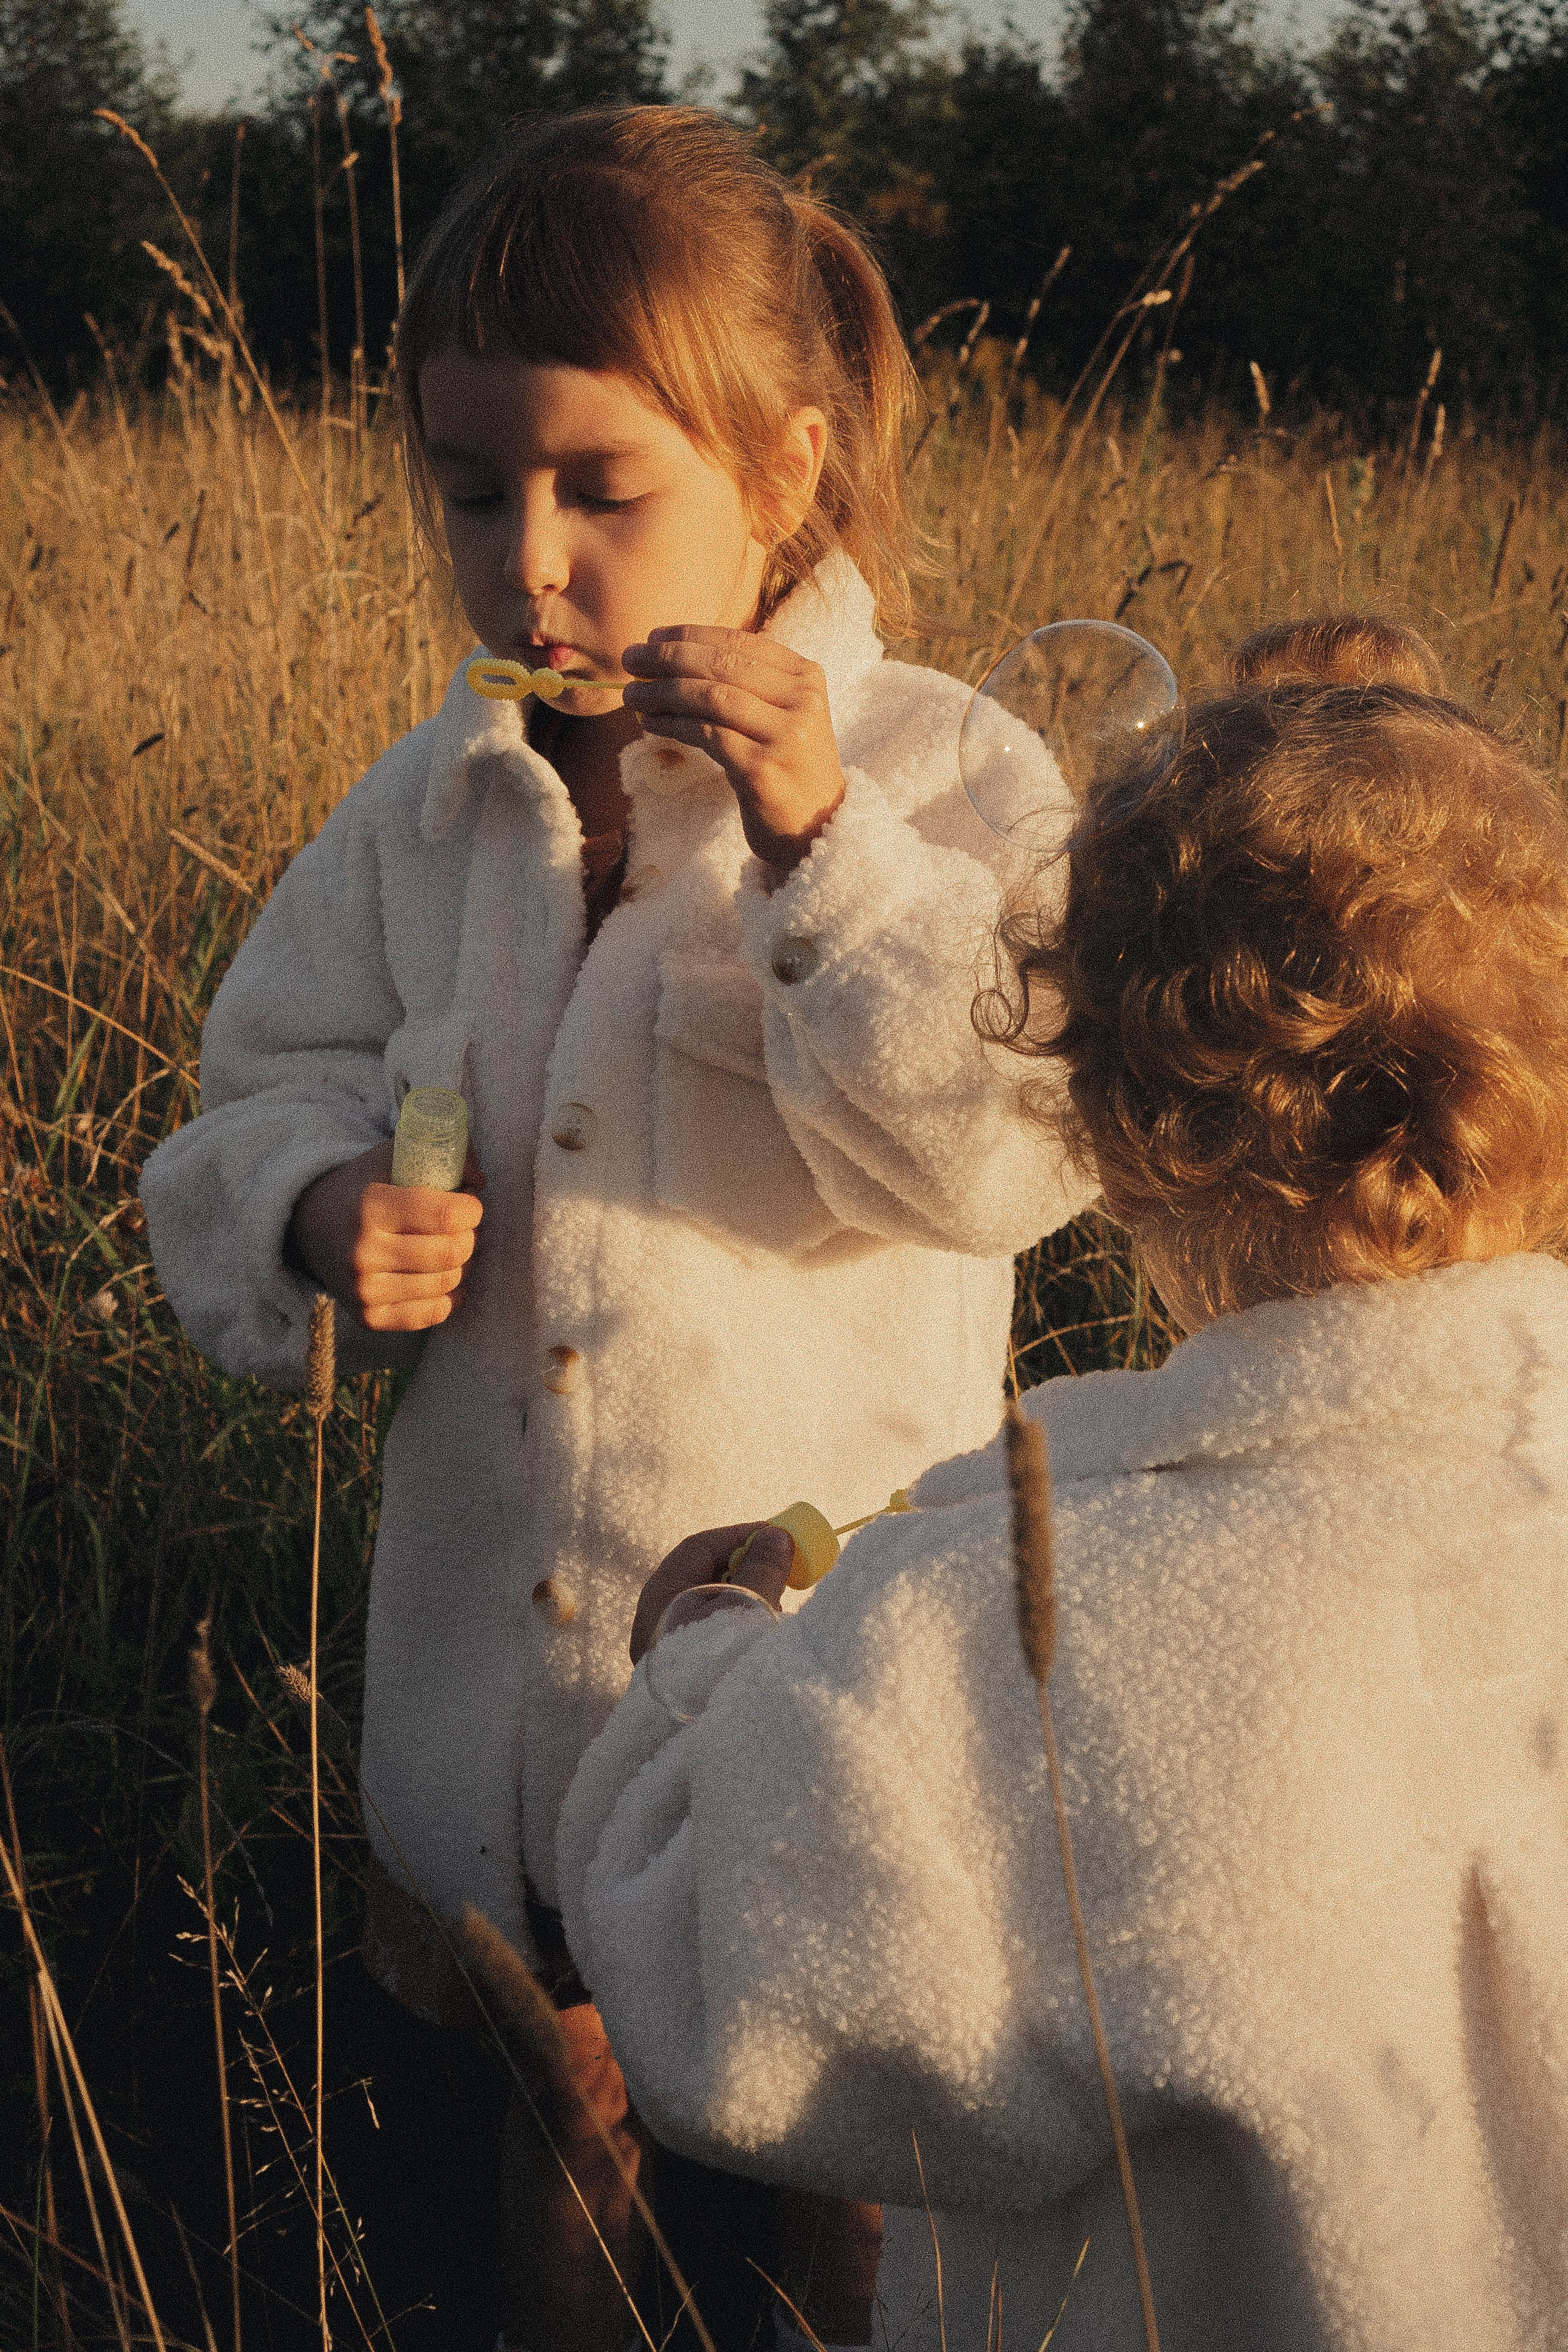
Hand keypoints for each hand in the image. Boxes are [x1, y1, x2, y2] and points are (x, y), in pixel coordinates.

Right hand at [287, 1138, 484, 1331]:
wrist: (308, 1227)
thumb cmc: (363, 1187)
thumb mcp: (393, 1157)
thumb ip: (442, 1155)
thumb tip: (480, 1180)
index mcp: (370, 1206)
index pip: (447, 1215)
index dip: (471, 1208)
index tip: (467, 1203)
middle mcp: (364, 1252)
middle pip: (452, 1252)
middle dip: (469, 1236)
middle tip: (460, 1227)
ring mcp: (364, 1290)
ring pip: (448, 1283)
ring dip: (461, 1265)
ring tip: (449, 1247)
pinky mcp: (369, 1317)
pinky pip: (433, 1314)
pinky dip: (447, 1295)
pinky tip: (439, 1276)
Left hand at [621, 627, 846, 872]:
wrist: (818, 829)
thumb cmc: (787, 767)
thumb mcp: (780, 715)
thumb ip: (746, 683)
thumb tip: (671, 656)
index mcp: (807, 677)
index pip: (739, 642)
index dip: (690, 635)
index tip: (652, 637)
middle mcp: (802, 701)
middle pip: (721, 664)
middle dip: (667, 658)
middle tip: (630, 658)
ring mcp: (785, 736)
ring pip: (710, 697)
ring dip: (662, 693)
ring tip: (631, 694)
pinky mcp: (762, 770)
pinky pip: (705, 735)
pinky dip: (671, 725)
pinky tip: (649, 723)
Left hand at [629, 1523, 794, 1664]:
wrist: (694, 1735)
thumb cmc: (716, 1663)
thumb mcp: (744, 1607)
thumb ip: (761, 1570)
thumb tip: (776, 1536)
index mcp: (659, 1596)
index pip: (699, 1548)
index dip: (740, 1536)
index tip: (779, 1537)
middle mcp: (656, 1620)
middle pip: (703, 1575)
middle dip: (746, 1565)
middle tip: (785, 1566)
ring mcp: (669, 1648)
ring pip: (709, 1604)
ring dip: (746, 1594)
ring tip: (780, 1597)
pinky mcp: (685, 1672)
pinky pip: (711, 1631)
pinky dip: (738, 1621)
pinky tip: (763, 1629)